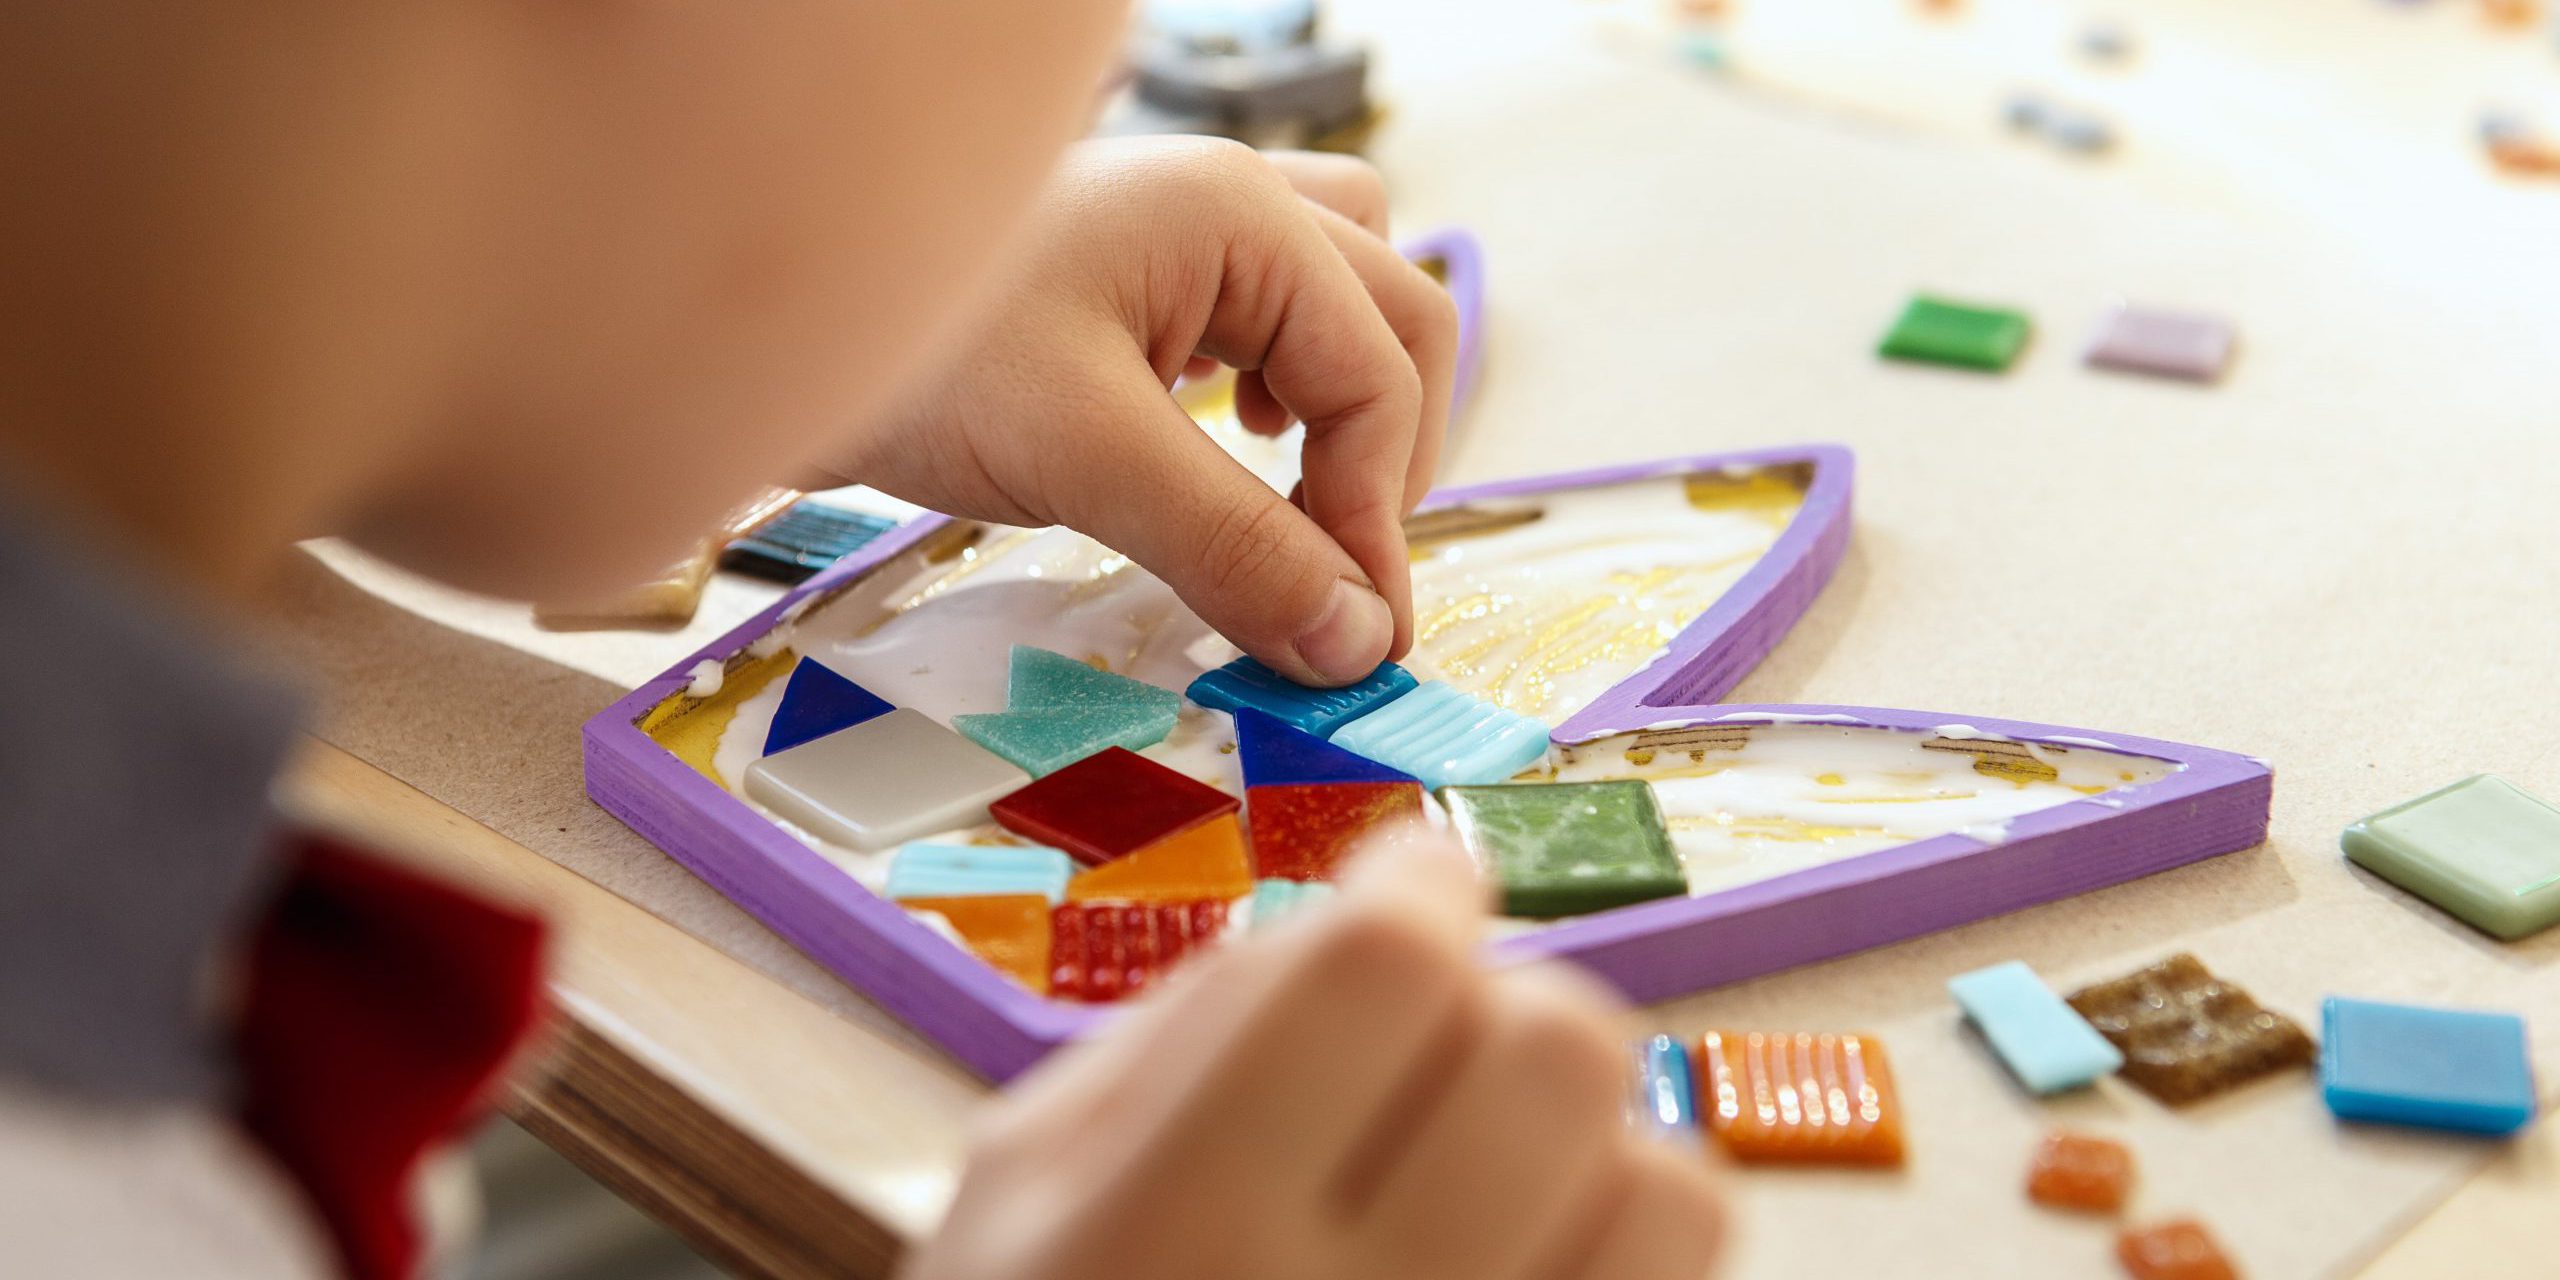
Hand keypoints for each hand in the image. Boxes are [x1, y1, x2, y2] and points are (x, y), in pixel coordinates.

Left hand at [811, 138, 1458, 685]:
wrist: (774, 326)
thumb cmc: (922, 355)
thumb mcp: (1090, 458)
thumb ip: (1234, 545)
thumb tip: (1354, 640)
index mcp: (1240, 217)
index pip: (1381, 373)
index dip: (1379, 512)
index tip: (1352, 631)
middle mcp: (1230, 203)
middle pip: (1396, 316)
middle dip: (1384, 449)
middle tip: (1339, 568)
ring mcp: (1186, 228)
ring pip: (1343, 295)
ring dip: (1349, 393)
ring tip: (1299, 482)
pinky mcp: (1140, 271)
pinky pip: (1269, 307)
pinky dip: (1285, 374)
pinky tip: (1232, 433)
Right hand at [900, 831, 1727, 1279]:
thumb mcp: (1010, 1200)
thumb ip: (1171, 1041)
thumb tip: (1358, 916)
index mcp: (1169, 1233)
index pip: (1380, 970)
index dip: (1416, 886)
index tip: (1414, 883)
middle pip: (1563, 1050)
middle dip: (1508, 1011)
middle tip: (1438, 1047)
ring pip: (1672, 1189)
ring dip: (1592, 1147)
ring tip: (1492, 1179)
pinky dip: (1617, 1260)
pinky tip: (1522, 1270)